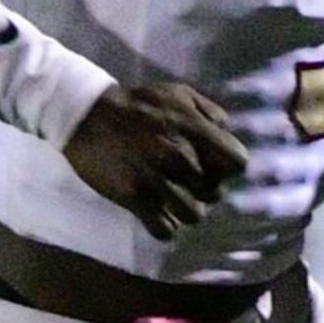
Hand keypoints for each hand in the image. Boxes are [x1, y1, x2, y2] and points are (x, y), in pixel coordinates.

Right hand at [62, 81, 249, 239]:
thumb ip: (210, 111)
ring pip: (193, 216)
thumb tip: (226, 133)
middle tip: (186, 184)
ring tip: (172, 202)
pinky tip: (156, 214)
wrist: (86, 115)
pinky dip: (163, 226)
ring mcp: (156, 179)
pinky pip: (164, 229)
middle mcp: (180, 156)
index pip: (237, 163)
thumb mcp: (178, 93)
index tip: (213, 167)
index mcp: (194, 130)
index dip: (227, 168)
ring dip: (184, 211)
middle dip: (203, 190)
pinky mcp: (133, 197)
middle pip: (215, 194)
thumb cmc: (136, 104)